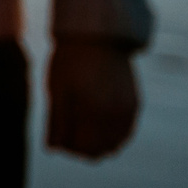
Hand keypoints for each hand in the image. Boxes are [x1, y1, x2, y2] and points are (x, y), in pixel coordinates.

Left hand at [45, 37, 140, 159]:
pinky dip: (113, 134)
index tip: (60, 136)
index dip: (69, 148)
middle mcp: (114, 114)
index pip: (83, 149)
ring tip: (82, 125)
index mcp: (92, 110)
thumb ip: (56, 121)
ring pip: (115, 145)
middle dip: (82, 148)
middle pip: (100, 152)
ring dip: (99, 142)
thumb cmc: (70, 60)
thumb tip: (52, 150)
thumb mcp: (57, 88)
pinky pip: (126, 132)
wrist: (98, 34)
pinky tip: (98, 124)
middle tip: (69, 132)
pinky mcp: (135, 104)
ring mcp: (128, 110)